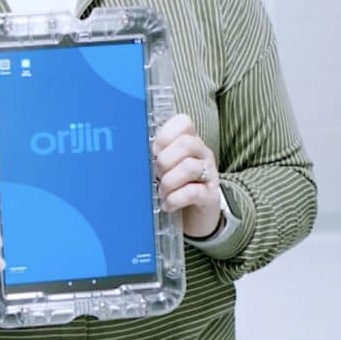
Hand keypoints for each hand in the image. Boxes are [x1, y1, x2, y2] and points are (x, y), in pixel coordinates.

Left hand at [152, 114, 222, 239]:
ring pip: (190, 167)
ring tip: (162, 191)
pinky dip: (175, 199)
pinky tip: (168, 204)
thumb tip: (129, 151)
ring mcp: (209, 174)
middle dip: (164, 160)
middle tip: (157, 174)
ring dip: (169, 181)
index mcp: (190, 141)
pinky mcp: (210, 196)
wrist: (194, 217)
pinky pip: (193, 192)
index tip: (154, 150)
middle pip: (186, 143)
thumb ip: (154, 155)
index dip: (166, 134)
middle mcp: (202, 154)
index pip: (184, 122)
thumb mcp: (164, 167)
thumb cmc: (174, 187)